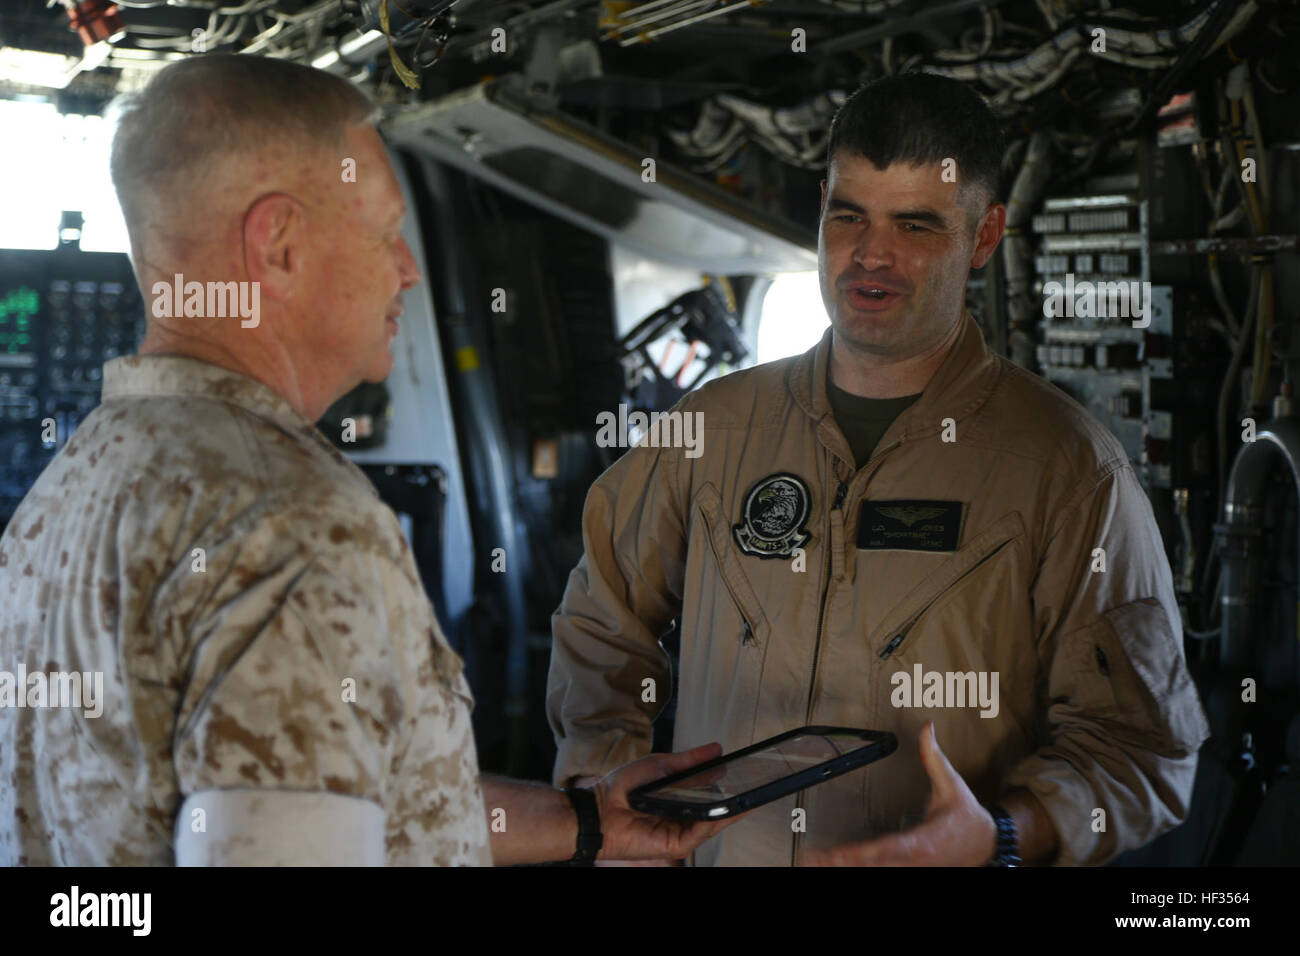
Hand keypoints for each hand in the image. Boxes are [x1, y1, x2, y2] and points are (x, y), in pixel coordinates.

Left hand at [589, 742, 735, 862]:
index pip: (713, 797)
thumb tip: (716, 749)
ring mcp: (681, 834)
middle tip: (756, 785)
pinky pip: (700, 832)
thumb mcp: (661, 765)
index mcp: (682, 802)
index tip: (748, 776)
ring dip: (731, 810)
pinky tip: (720, 807)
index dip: (732, 788)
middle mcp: (684, 820)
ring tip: (747, 796)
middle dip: (738, 800)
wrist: (600, 807)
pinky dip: (712, 820)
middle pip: (718, 812)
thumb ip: (690, 760)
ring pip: (714, 823)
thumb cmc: (623, 787)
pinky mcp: (676, 845)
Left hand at [801, 722, 996, 865]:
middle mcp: (915, 860)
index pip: (886, 848)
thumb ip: (933, 756)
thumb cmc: (965, 813)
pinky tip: (836, 864)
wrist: (987, 841)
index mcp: (923, 840)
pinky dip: (858, 868)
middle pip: (872, 866)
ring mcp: (913, 870)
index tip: (837, 854)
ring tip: (813, 862)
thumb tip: (927, 727)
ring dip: (843, 868)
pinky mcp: (911, 872)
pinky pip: (881, 873)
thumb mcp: (951, 782)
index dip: (860, 854)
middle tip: (811, 859)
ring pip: (875, 873)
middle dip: (841, 863)